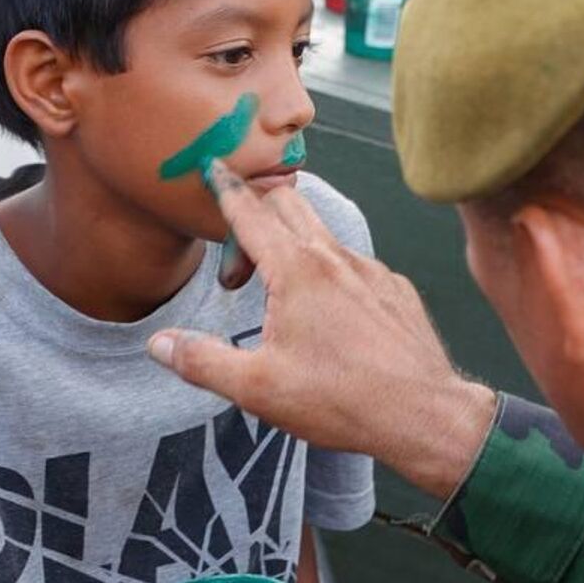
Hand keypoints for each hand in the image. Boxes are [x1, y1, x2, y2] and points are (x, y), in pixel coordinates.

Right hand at [148, 161, 495, 500]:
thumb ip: (202, 361)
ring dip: (291, 250)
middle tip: (238, 275)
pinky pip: (354, 265)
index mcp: (296, 271)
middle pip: (287, 205)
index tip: (212, 167)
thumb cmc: (342, 401)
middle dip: (254, 221)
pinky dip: (330, 276)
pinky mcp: (395, 289)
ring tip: (279, 303)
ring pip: (322, 234)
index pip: (250, 212)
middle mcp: (335, 257)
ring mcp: (372, 270)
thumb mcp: (257, 388)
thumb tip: (159, 344)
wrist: (424, 414)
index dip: (225, 189)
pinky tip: (330, 323)